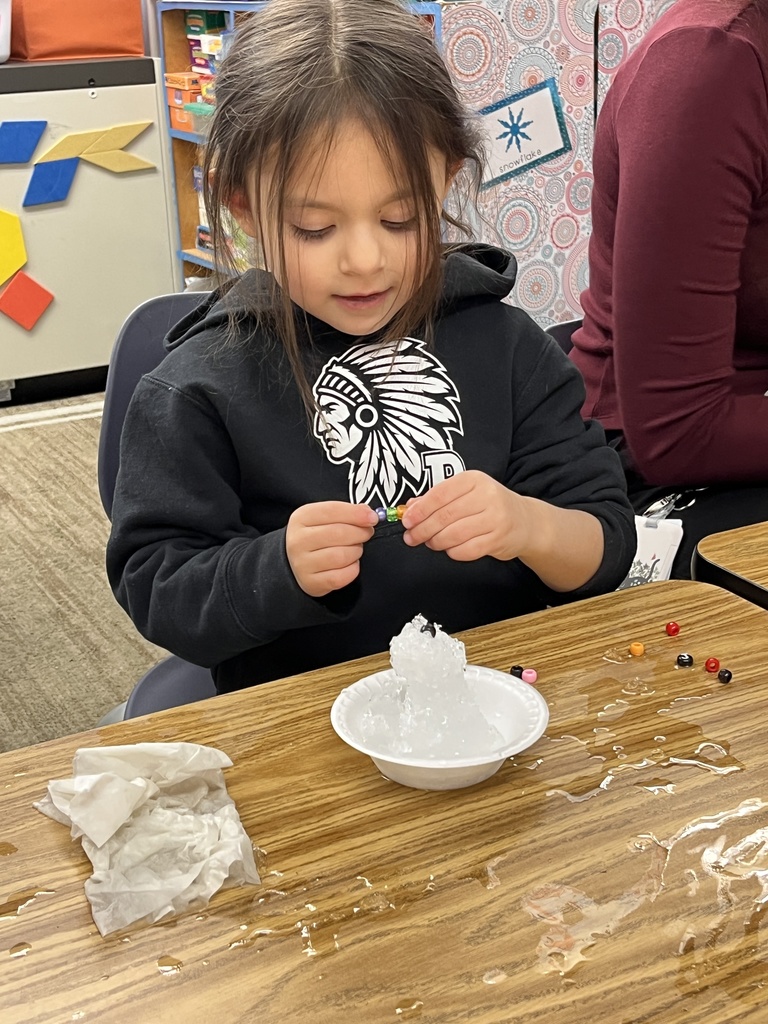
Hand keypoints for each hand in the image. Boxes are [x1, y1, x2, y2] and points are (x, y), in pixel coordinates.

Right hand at [286, 501, 377, 596]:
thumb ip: (346, 512)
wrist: (298, 562)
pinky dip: (352, 569)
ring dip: (356, 551)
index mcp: (301, 518)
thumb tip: (368, 514)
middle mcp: (298, 541)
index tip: (372, 517)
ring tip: (355, 548)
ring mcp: (302, 564)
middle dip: (360, 533)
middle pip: (339, 533)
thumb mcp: (325, 518)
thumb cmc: (316, 537)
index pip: (332, 511)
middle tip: (366, 533)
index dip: (356, 513)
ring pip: (341, 556)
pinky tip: (350, 563)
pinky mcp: (311, 583)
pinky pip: (341, 577)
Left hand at [401, 471, 533, 561]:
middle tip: (411, 537)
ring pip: (454, 534)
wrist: (524, 521)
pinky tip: (449, 549)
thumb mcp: (466, 493)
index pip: (439, 494)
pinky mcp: (498, 539)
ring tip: (430, 542)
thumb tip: (410, 508)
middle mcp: (487, 496)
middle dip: (423, 529)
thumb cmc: (489, 505)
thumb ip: (438, 498)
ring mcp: (495, 518)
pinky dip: (453, 552)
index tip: (407, 520)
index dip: (420, 510)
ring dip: (436, 542)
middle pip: (445, 516)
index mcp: (474, 480)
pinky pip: (466, 550)